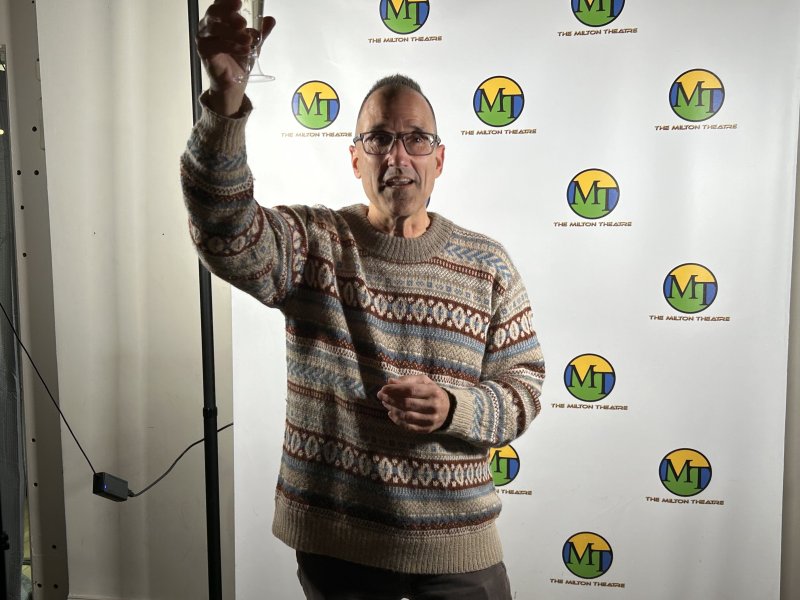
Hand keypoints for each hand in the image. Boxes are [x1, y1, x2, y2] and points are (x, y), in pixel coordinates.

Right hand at [196, 0, 275, 114]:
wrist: (234, 83)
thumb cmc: (239, 59)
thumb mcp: (253, 44)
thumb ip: (261, 32)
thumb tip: (271, 19)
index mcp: (219, 19)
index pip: (220, 4)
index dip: (227, 2)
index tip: (240, 2)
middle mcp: (208, 25)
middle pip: (214, 12)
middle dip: (229, 14)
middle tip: (243, 23)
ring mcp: (204, 38)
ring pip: (215, 28)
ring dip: (233, 33)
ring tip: (249, 41)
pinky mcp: (204, 51)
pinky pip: (216, 45)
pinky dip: (231, 46)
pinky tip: (244, 50)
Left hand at [377, 375, 451, 433]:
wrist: (449, 410)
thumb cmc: (433, 392)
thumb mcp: (424, 382)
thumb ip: (408, 380)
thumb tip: (390, 381)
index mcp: (434, 392)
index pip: (411, 390)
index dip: (395, 389)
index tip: (384, 388)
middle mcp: (434, 406)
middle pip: (407, 404)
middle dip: (391, 399)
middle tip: (380, 395)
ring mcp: (431, 420)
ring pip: (406, 416)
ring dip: (392, 409)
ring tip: (385, 403)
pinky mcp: (427, 430)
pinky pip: (408, 427)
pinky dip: (397, 420)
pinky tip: (391, 413)